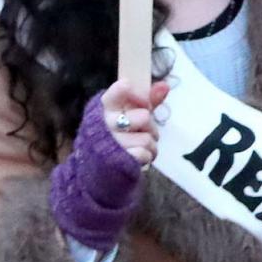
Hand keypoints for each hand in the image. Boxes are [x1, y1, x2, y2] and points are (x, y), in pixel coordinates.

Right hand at [47, 78, 170, 252]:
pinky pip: (146, 154)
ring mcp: (111, 144)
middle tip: (143, 131)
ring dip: (150, 144)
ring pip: (147, 138)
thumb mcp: (126, 117)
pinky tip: (139, 158)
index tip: (134, 92)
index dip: (130, 92)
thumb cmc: (114, 140)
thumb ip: (146, 100)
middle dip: (149, 126)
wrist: (97, 175)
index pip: (114, 93)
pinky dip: (148, 157)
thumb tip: (165, 85)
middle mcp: (105, 126)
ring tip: (141, 147)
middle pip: (143, 116)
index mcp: (103, 110)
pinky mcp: (119, 161)